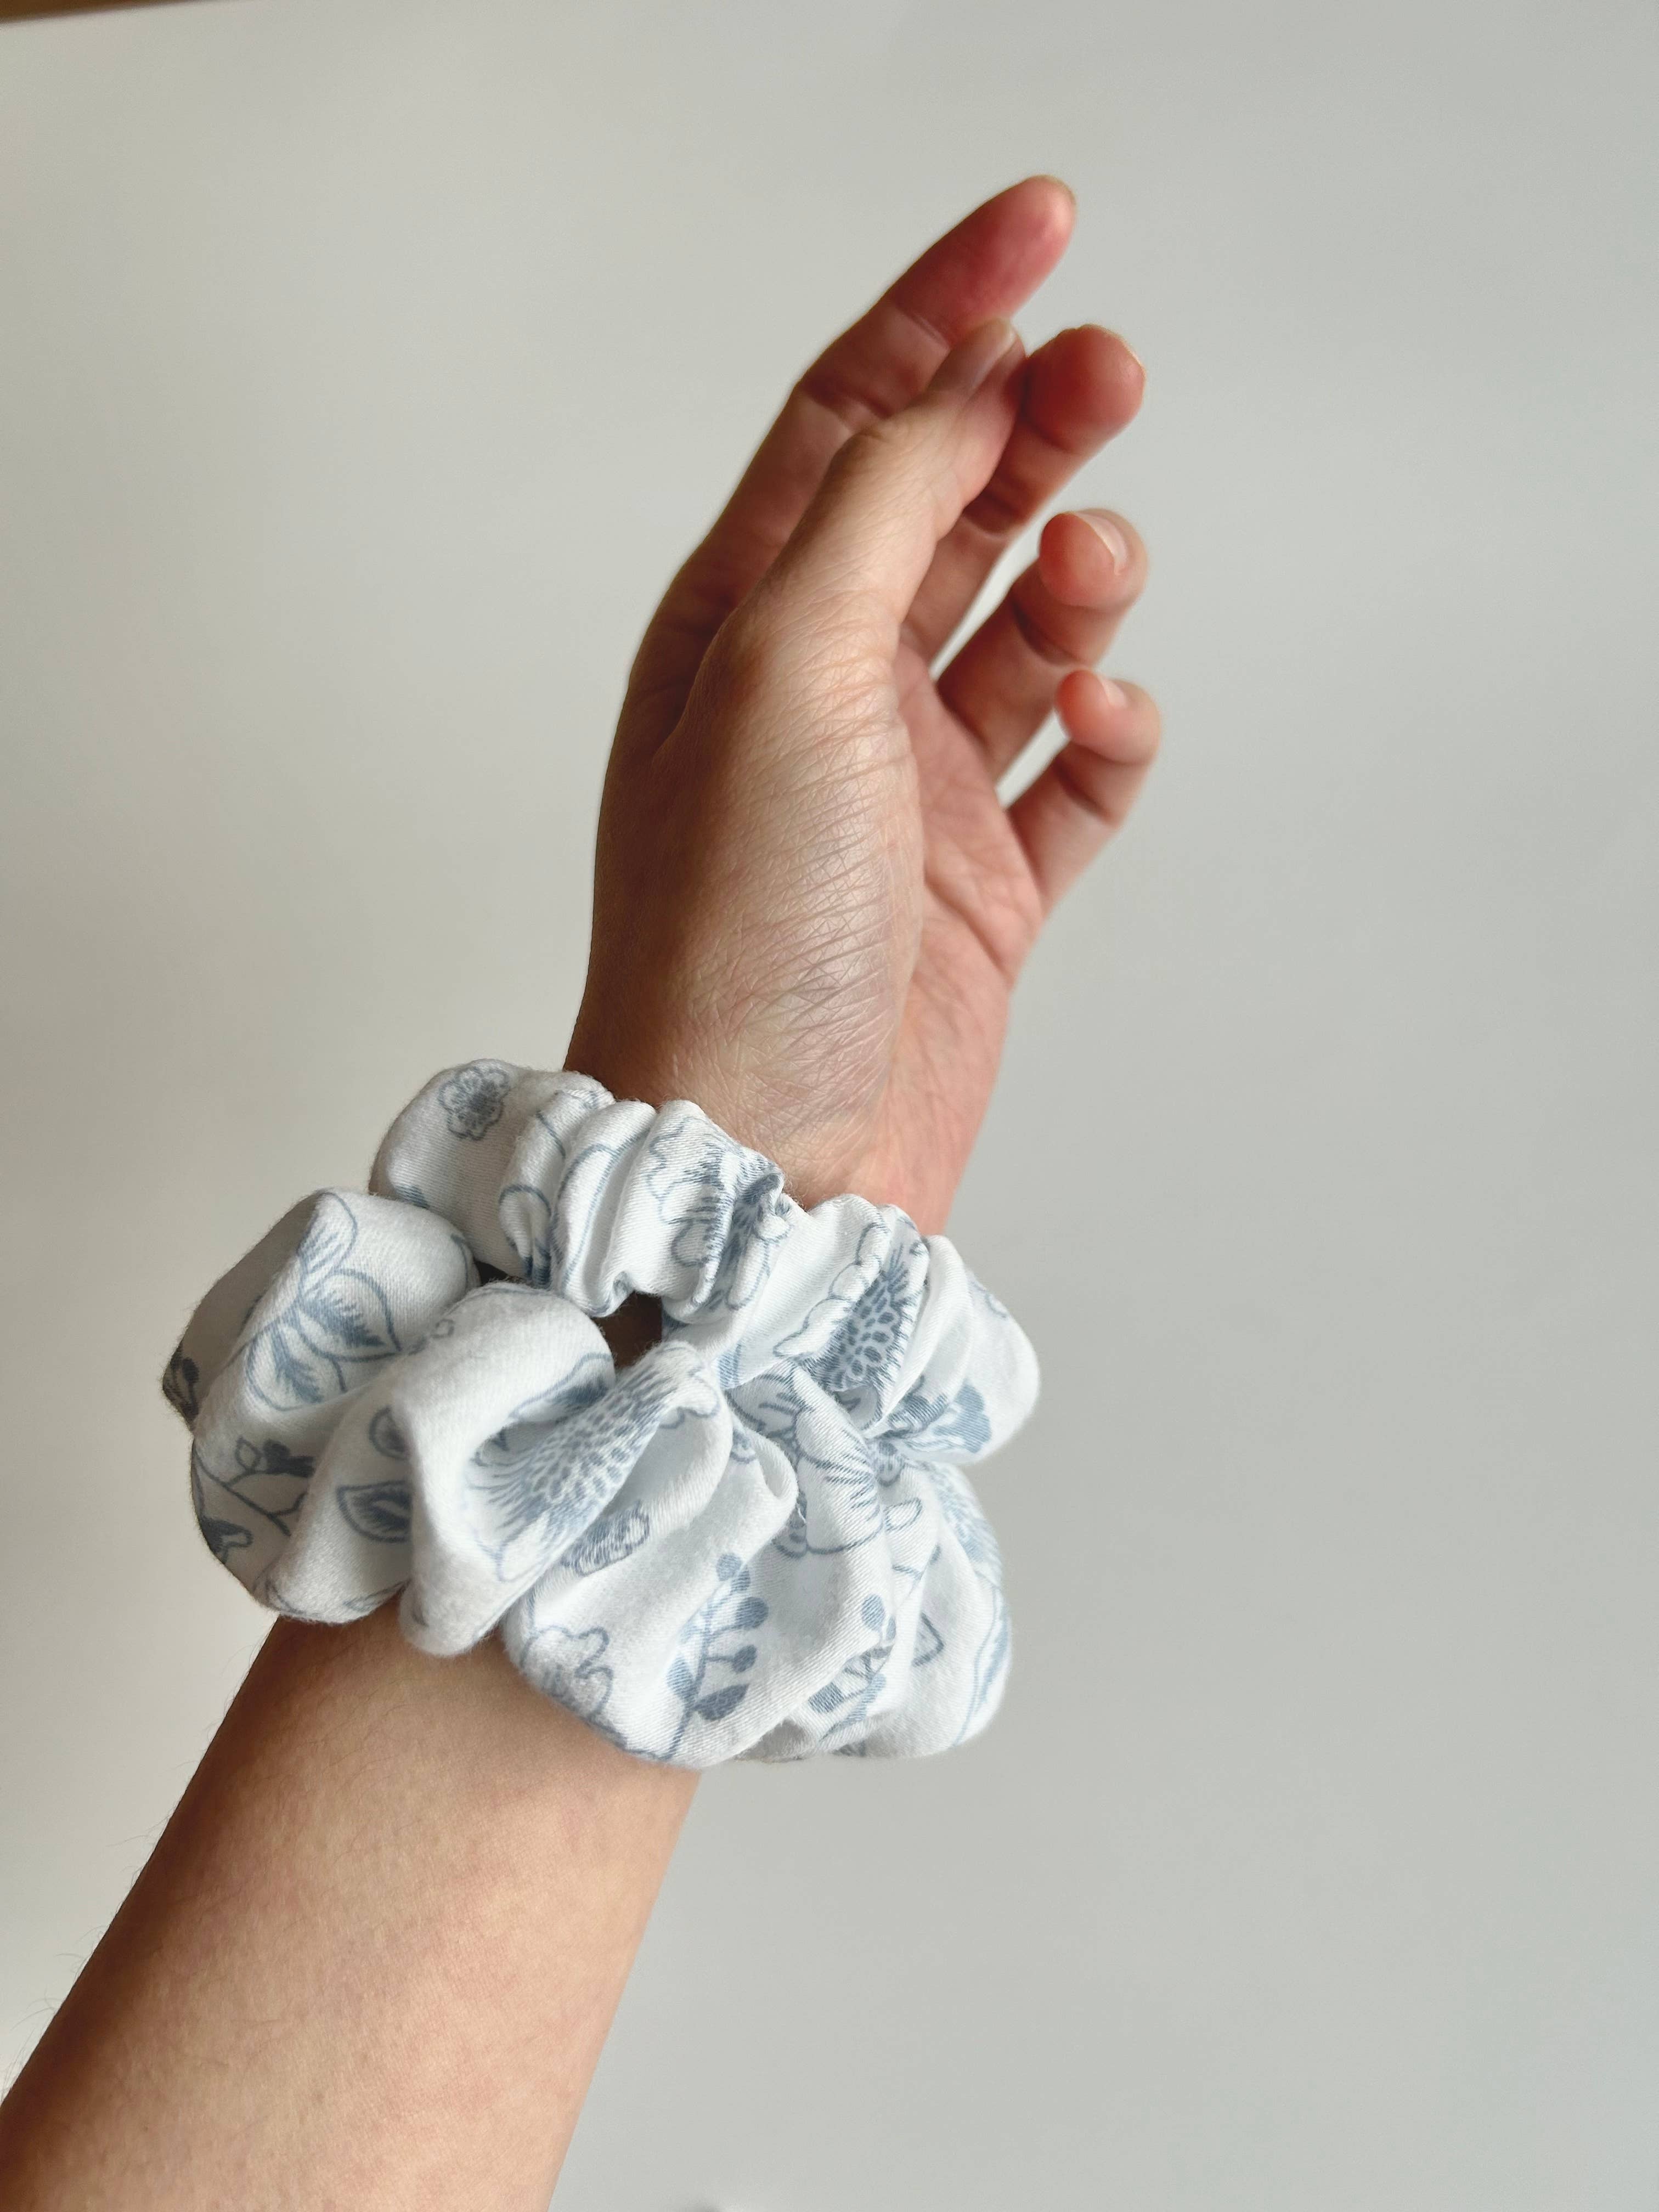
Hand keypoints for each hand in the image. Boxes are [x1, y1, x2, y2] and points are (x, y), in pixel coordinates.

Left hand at [566, 177, 1156, 1230]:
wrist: (764, 1156)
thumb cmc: (731, 930)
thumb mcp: (781, 670)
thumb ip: (876, 512)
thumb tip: (955, 391)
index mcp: (742, 626)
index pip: (848, 423)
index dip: (943, 314)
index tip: (1043, 228)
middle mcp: (825, 696)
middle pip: (948, 510)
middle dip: (1032, 426)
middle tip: (1111, 368)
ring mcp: (909, 794)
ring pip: (1024, 629)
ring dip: (1078, 574)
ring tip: (1093, 569)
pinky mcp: (986, 890)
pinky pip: (1079, 774)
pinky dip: (1110, 726)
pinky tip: (1103, 714)